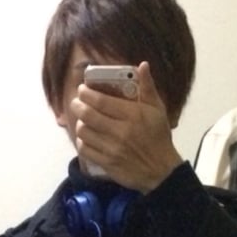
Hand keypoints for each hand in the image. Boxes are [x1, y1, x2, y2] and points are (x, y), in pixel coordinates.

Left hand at [70, 62, 182, 193]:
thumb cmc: (159, 137)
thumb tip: (143, 65)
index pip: (101, 101)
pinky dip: (81, 141)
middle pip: (88, 115)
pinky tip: (85, 137)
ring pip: (83, 132)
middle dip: (77, 105)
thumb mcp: (158, 109)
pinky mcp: (106, 163)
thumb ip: (148, 88)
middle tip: (76, 102)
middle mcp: (120, 131)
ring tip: (81, 119)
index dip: (87, 93)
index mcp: (132, 115)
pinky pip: (85, 150)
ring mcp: (112, 149)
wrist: (160, 170)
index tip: (82, 89)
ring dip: (79, 123)